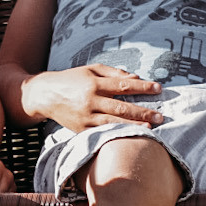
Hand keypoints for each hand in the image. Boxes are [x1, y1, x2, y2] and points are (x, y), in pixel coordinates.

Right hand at [20, 64, 164, 132]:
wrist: (45, 95)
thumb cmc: (71, 79)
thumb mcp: (91, 70)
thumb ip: (114, 73)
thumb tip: (136, 79)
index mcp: (93, 84)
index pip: (123, 85)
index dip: (142, 87)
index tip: (158, 89)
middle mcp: (90, 101)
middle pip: (121, 107)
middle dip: (143, 112)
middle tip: (161, 116)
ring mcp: (85, 117)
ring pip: (113, 123)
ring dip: (133, 126)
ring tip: (150, 128)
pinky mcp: (81, 129)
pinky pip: (101, 133)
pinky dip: (116, 134)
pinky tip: (129, 136)